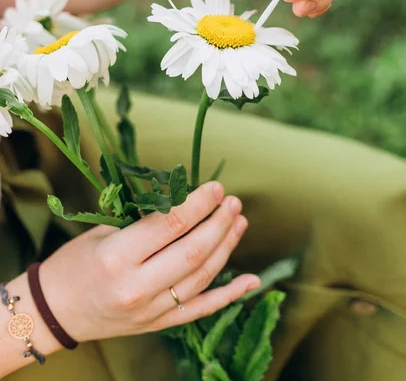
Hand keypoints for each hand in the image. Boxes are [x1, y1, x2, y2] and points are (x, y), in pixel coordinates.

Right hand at [39, 182, 258, 341]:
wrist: (55, 311)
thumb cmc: (75, 263)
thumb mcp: (102, 233)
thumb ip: (143, 223)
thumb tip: (185, 204)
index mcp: (117, 257)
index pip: (169, 226)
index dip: (197, 204)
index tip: (215, 187)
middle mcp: (137, 287)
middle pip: (192, 252)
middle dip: (218, 223)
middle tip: (233, 202)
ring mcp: (150, 311)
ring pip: (201, 278)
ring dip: (226, 248)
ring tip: (239, 222)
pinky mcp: (158, 325)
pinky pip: (201, 309)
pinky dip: (229, 295)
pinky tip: (252, 280)